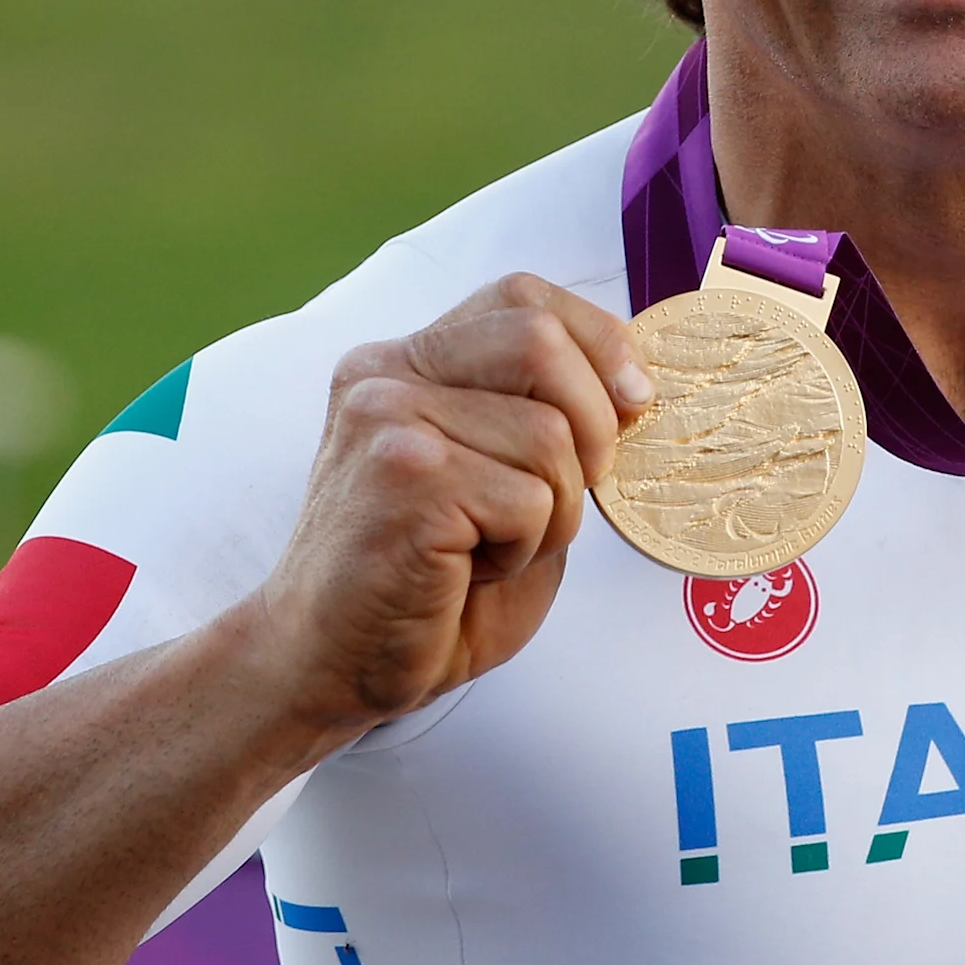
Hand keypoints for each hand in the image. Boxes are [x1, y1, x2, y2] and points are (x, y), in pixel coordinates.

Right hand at [253, 275, 653, 732]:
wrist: (329, 666)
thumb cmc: (425, 583)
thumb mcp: (495, 474)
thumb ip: (541, 415)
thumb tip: (636, 384)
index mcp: (405, 361)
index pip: (522, 298)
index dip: (599, 341)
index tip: (633, 402)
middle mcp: (384, 373)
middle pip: (539, 341)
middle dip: (593, 425)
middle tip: (575, 492)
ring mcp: (386, 420)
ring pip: (548, 433)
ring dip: (554, 511)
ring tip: (494, 546)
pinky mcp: (404, 480)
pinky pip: (527, 499)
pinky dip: (523, 548)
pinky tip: (467, 571)